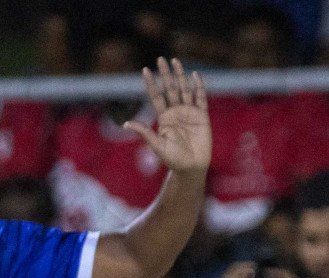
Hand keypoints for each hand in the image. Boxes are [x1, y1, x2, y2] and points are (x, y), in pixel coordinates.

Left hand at [124, 57, 210, 173]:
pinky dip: (198, 87)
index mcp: (164, 118)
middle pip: (170, 89)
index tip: (145, 70)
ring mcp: (189, 112)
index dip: (151, 84)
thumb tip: (126, 123)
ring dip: (180, 75)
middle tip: (160, 58)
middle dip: (165, 74)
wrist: (191, 168)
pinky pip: (200, 98)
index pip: (156, 96)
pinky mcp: (202, 116)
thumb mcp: (157, 145)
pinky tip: (195, 76)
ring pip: (184, 89)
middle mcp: (176, 112)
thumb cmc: (173, 160)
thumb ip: (145, 132)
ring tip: (175, 61)